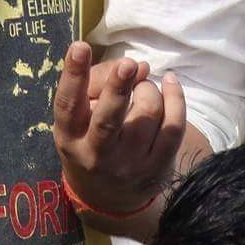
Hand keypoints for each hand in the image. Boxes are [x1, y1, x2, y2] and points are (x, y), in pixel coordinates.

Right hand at [53, 41, 184, 220]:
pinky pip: (174, 128)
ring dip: (148, 88)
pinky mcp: (158, 168)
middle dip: (118, 88)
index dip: (73, 75)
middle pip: (108, 121)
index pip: (68, 105)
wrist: (106, 198)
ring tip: (142, 85)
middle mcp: (97, 154)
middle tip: (127, 64)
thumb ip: (100, 82)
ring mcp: (130, 165)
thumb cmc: (90, 140)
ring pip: (147, 115)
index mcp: (70, 137)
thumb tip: (138, 65)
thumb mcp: (81, 115)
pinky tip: (170, 83)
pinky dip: (176, 99)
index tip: (80, 46)